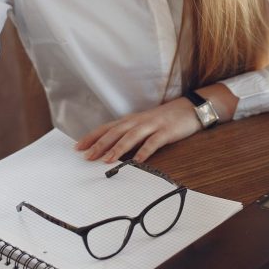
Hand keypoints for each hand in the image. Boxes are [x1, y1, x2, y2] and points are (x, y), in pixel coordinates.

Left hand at [76, 96, 201, 163]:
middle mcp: (139, 121)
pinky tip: (138, 160)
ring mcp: (152, 125)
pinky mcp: (166, 131)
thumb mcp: (144, 125)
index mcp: (131, 120)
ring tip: (107, 160)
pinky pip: (154, 142)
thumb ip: (129, 136)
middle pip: (115, 132)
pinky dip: (145, 151)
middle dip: (100, 144)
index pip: (107, 127)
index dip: (92, 136)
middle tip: (87, 156)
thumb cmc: (164, 119)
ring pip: (131, 136)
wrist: (190, 108)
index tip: (78, 147)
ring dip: (118, 148)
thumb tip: (111, 150)